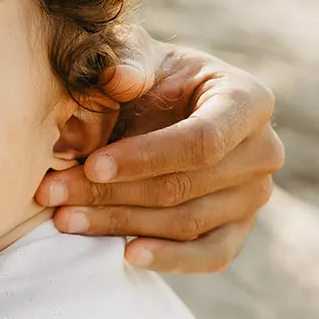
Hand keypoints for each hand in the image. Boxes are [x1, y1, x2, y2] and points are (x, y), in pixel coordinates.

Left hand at [36, 37, 282, 273]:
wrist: (162, 109)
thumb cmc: (152, 80)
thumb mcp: (139, 58)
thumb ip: (128, 62)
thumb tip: (117, 77)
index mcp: (248, 101)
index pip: (203, 140)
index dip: (146, 157)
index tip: (92, 165)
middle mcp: (263, 151)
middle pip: (186, 186)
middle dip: (113, 192)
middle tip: (55, 193)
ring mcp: (254, 196)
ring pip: (186, 223)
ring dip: (120, 224)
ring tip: (64, 218)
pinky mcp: (237, 230)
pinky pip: (210, 256)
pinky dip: (169, 260)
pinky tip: (125, 254)